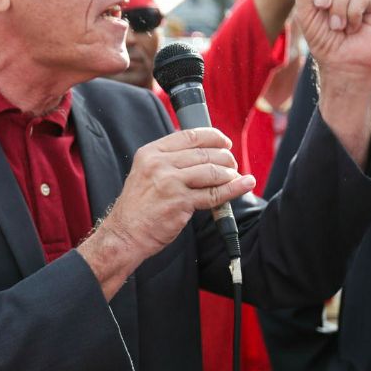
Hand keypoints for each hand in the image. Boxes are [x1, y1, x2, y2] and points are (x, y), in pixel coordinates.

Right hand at [101, 127, 254, 261]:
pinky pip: (214, 194)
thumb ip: (168, 161)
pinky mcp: (181, 202)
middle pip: (204, 153)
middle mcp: (159, 164)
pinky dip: (234, 188)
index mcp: (150, 153)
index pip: (189, 136)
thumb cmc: (137, 207)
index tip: (224, 142)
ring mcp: (170, 183)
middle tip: (232, 164)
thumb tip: (201, 154)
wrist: (125, 234)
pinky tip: (245, 184)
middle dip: (224, 157)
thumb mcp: (145, 173)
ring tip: (235, 177)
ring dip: (229, 173)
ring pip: (211, 171)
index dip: (213, 136)